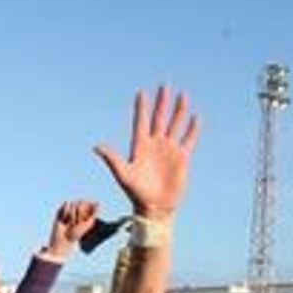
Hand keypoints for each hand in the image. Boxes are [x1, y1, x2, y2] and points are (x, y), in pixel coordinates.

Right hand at [44, 200, 99, 258]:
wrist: (64, 239)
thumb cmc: (77, 234)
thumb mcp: (89, 223)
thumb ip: (94, 213)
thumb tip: (98, 202)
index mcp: (86, 213)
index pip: (89, 204)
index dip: (86, 212)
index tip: (84, 221)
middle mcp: (78, 210)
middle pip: (82, 202)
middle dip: (79, 213)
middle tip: (76, 224)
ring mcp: (70, 209)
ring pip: (73, 203)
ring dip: (72, 215)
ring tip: (69, 223)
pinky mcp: (62, 209)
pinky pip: (66, 203)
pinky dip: (66, 212)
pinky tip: (64, 219)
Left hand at [94, 87, 199, 219]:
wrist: (154, 207)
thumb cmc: (136, 192)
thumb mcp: (123, 174)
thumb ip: (112, 159)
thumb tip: (96, 146)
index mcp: (140, 147)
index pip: (140, 122)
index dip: (141, 108)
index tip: (141, 92)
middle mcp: (155, 145)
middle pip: (159, 119)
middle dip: (162, 103)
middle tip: (164, 85)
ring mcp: (168, 150)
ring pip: (175, 125)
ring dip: (179, 110)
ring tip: (182, 95)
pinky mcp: (182, 158)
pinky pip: (188, 140)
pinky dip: (192, 129)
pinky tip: (196, 117)